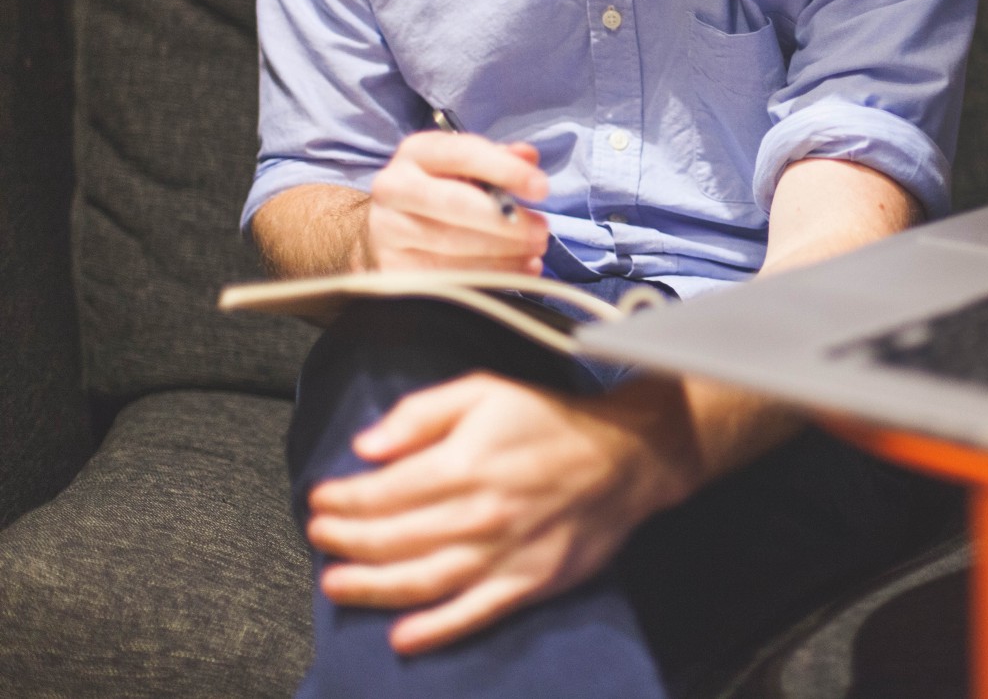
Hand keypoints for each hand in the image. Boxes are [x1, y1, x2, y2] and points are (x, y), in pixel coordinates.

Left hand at [304, 372, 699, 654]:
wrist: (626, 456)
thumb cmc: (551, 420)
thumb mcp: (484, 390)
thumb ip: (420, 414)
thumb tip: (365, 446)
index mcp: (462, 465)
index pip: (380, 494)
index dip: (341, 500)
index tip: (320, 499)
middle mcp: (477, 515)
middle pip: (390, 541)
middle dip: (344, 541)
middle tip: (319, 537)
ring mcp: (502, 555)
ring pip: (419, 583)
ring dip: (370, 588)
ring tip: (336, 584)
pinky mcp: (528, 583)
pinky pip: (471, 615)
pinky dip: (433, 631)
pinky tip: (402, 637)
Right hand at [362, 131, 549, 272]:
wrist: (391, 227)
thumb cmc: (442, 189)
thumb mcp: (467, 166)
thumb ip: (499, 159)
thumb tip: (529, 156)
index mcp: (417, 152)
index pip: (462, 154)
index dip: (505, 170)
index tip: (542, 189)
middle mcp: (394, 187)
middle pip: (454, 203)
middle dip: (506, 220)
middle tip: (542, 231)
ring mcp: (389, 231)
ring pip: (452, 245)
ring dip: (504, 252)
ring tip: (535, 251)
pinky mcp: (393, 269)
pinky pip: (447, 276)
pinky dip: (490, 276)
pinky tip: (518, 270)